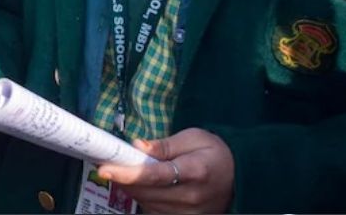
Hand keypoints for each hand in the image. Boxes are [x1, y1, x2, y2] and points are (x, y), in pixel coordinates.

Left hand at [97, 128, 234, 213]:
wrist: (241, 175)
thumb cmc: (215, 152)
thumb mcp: (193, 137)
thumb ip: (164, 145)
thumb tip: (137, 147)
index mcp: (195, 171)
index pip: (154, 175)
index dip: (127, 173)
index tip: (105, 169)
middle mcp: (192, 196)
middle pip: (147, 192)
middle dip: (124, 179)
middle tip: (112, 164)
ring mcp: (190, 212)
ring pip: (148, 204)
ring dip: (133, 190)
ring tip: (128, 173)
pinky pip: (156, 212)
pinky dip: (145, 199)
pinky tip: (143, 187)